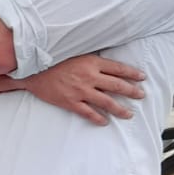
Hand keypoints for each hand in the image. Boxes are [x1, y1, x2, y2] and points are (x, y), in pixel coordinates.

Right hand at [21, 55, 144, 124]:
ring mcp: (80, 91)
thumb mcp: (74, 52)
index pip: (118, 68)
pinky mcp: (70, 102)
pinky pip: (88, 113)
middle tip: (141, 95)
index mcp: (91, 62)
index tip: (142, 77)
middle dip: (132, 91)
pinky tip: (105, 122)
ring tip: (129, 114)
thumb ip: (90, 59)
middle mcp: (89, 77)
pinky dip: (98, 118)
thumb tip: (106, 62)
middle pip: (117, 85)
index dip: (133, 73)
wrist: (31, 69)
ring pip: (106, 102)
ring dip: (120, 109)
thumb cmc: (51, 59)